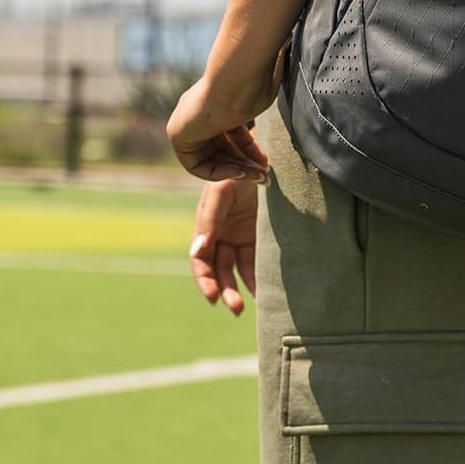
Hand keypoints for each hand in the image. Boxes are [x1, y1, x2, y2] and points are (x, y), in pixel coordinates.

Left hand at [165, 41, 287, 181]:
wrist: (239, 79)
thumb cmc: (254, 86)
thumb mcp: (260, 105)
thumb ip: (257, 113)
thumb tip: (279, 104)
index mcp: (216, 99)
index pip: (230, 132)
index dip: (249, 150)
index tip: (266, 161)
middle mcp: (198, 110)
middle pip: (220, 148)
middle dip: (245, 165)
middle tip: (265, 176)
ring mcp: (186, 121)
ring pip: (210, 159)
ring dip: (236, 172)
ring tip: (259, 176)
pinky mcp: (177, 134)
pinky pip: (196, 165)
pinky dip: (218, 173)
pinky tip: (239, 172)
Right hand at [188, 177, 258, 314]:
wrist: (263, 155)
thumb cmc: (237, 169)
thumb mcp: (221, 191)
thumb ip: (209, 220)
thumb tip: (197, 251)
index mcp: (207, 225)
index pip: (201, 260)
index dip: (205, 281)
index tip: (213, 299)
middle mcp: (222, 234)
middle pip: (220, 270)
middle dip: (225, 291)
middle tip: (236, 309)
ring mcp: (241, 235)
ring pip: (239, 269)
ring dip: (244, 287)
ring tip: (255, 301)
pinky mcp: (260, 234)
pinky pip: (257, 259)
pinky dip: (260, 274)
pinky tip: (267, 287)